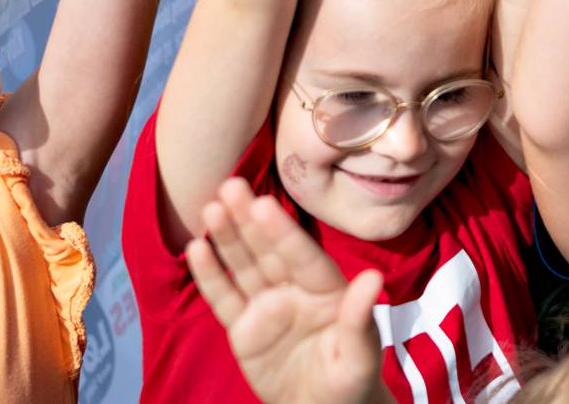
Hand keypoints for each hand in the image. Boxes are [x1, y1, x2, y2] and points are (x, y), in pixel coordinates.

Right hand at [183, 178, 389, 403]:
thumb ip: (359, 319)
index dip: (283, 232)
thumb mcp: (360, 357)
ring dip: (227, 237)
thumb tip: (372, 279)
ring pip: (244, 266)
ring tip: (211, 207)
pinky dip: (211, 274)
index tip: (264, 204)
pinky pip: (225, 298)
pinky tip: (196, 248)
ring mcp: (268, 306)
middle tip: (231, 186)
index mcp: (327, 290)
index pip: (303, 257)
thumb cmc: (352, 384)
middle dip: (249, 221)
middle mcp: (295, 290)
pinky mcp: (244, 328)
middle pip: (269, 251)